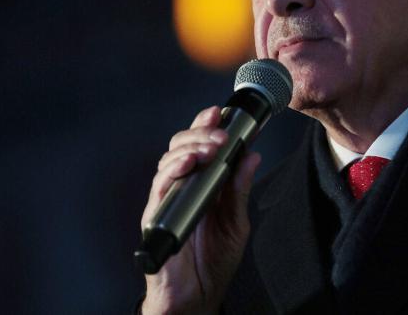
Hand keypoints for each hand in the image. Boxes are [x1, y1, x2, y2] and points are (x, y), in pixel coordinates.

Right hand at [140, 106, 261, 313]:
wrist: (197, 297)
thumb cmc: (213, 261)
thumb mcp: (236, 222)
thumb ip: (240, 189)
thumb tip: (251, 155)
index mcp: (201, 184)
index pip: (200, 146)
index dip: (206, 126)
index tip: (220, 111)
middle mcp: (181, 186)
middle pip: (182, 146)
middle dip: (201, 133)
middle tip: (222, 134)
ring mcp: (167, 199)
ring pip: (170, 160)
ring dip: (190, 147)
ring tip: (211, 147)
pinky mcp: (155, 215)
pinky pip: (160, 186)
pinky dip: (173, 170)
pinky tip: (189, 163)